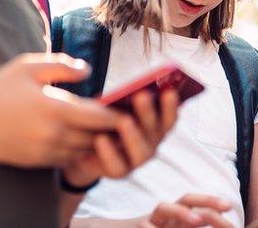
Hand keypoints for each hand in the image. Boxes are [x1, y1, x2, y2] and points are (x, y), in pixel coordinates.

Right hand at [0, 53, 121, 166]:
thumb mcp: (28, 66)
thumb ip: (63, 66)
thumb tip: (90, 71)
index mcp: (55, 109)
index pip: (100, 117)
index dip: (118, 113)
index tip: (131, 105)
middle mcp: (53, 135)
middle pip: (97, 136)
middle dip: (111, 128)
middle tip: (127, 116)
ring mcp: (45, 152)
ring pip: (84, 150)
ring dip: (96, 140)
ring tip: (107, 126)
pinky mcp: (37, 163)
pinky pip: (68, 158)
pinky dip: (78, 149)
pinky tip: (83, 136)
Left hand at [62, 88, 179, 186]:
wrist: (86, 147)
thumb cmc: (107, 117)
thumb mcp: (117, 105)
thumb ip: (128, 98)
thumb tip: (134, 86)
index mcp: (158, 124)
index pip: (170, 116)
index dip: (171, 105)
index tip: (168, 90)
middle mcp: (153, 142)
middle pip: (156, 130)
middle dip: (148, 112)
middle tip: (141, 95)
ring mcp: (138, 159)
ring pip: (141, 151)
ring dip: (133, 135)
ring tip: (124, 121)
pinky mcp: (120, 172)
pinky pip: (117, 166)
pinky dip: (109, 153)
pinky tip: (101, 139)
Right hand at [141, 194, 233, 227]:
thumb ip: (191, 225)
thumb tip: (224, 227)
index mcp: (177, 218)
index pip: (197, 204)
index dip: (212, 203)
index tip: (229, 207)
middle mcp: (166, 216)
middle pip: (186, 199)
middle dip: (206, 200)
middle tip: (226, 205)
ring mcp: (150, 221)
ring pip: (163, 208)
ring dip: (182, 212)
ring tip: (198, 220)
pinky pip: (144, 227)